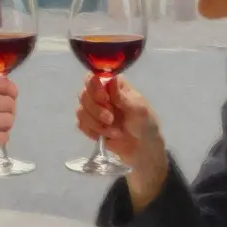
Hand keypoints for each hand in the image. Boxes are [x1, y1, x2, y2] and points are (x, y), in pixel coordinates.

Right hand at [75, 75, 167, 206]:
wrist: (143, 148)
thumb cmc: (145, 124)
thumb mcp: (139, 109)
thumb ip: (122, 96)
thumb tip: (111, 78)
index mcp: (114, 85)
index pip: (94, 77)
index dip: (94, 87)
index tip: (104, 98)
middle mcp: (101, 94)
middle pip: (84, 94)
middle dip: (96, 109)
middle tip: (111, 119)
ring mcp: (94, 110)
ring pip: (81, 110)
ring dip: (96, 123)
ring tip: (114, 131)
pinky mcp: (90, 125)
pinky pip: (81, 124)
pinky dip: (93, 132)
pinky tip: (106, 136)